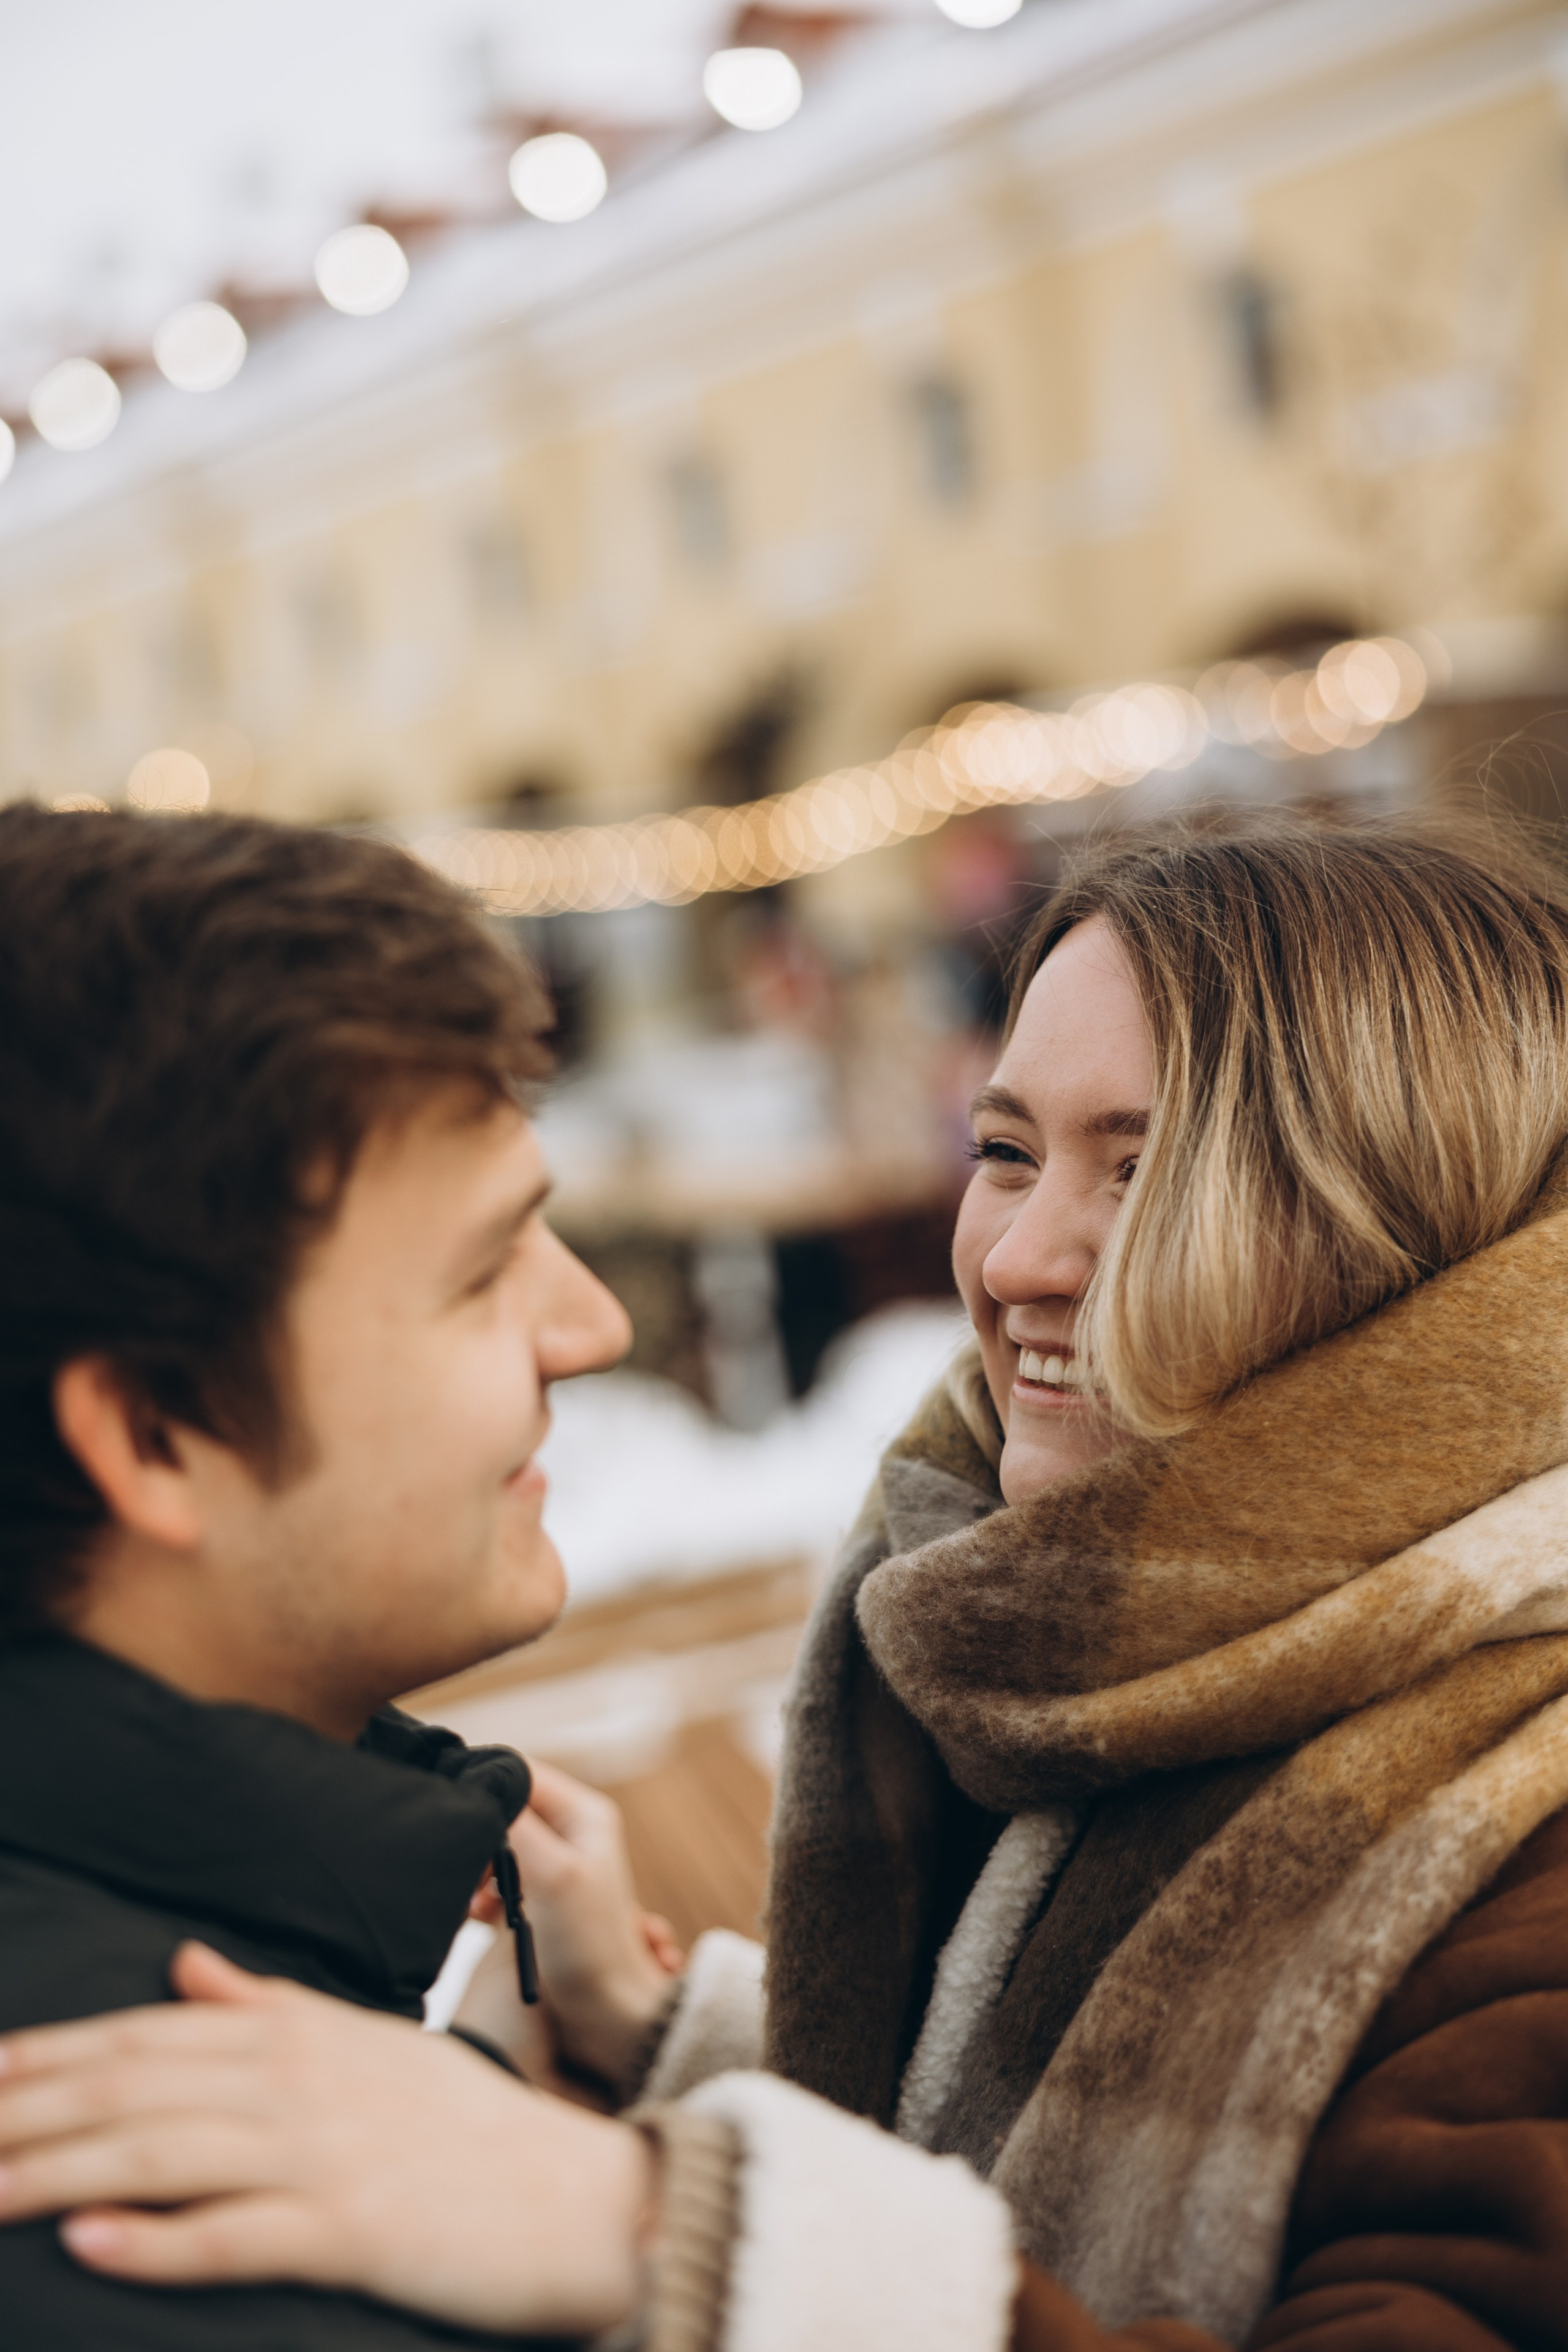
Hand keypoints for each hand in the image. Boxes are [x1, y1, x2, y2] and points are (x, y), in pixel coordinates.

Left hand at [0, 1942, 655, 2338]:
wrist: (580, 2195)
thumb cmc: (465, 2126)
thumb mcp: (367, 2043)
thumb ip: (269, 2005)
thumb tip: (184, 1964)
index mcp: (297, 2031)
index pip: (145, 2034)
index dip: (49, 2054)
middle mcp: (299, 2079)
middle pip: (135, 2088)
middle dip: (28, 2111)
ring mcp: (323, 2153)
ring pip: (164, 2153)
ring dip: (58, 2172)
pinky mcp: (349, 2229)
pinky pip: (237, 2235)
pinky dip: (160, 2240)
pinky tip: (91, 2244)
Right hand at [468, 1761, 681, 2087]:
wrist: (605, 2014)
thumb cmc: (590, 1945)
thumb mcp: (553, 1875)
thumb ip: (519, 1827)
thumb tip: (485, 1786)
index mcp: (583, 1814)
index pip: (522, 1773)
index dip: (487, 1790)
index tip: (458, 1819)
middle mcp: (572, 1832)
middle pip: (507, 1810)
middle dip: (481, 1838)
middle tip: (467, 1873)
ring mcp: (556, 1865)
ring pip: (499, 1845)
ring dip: (478, 1870)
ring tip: (473, 1903)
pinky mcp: (540, 1897)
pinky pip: (499, 1878)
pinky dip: (484, 1894)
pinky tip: (479, 1919)